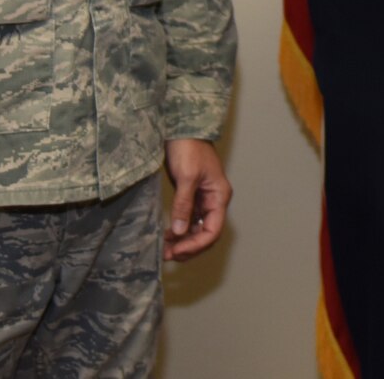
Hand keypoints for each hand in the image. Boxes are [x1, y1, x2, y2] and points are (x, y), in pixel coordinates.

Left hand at [164, 138, 231, 261]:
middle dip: (189, 247)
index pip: (213, 230)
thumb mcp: (186, 176)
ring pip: (197, 229)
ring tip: (164, 249)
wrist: (183, 127)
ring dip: (183, 241)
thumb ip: (184, 204)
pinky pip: (189, 219)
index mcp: (219, 196)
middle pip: (206, 234)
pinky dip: (179, 230)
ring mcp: (203, 199)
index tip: (178, 250)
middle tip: (168, 255)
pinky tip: (167, 235)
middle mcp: (214, 201)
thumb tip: (178, 231)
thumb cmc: (189, 148)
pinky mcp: (192, 196)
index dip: (196, 244)